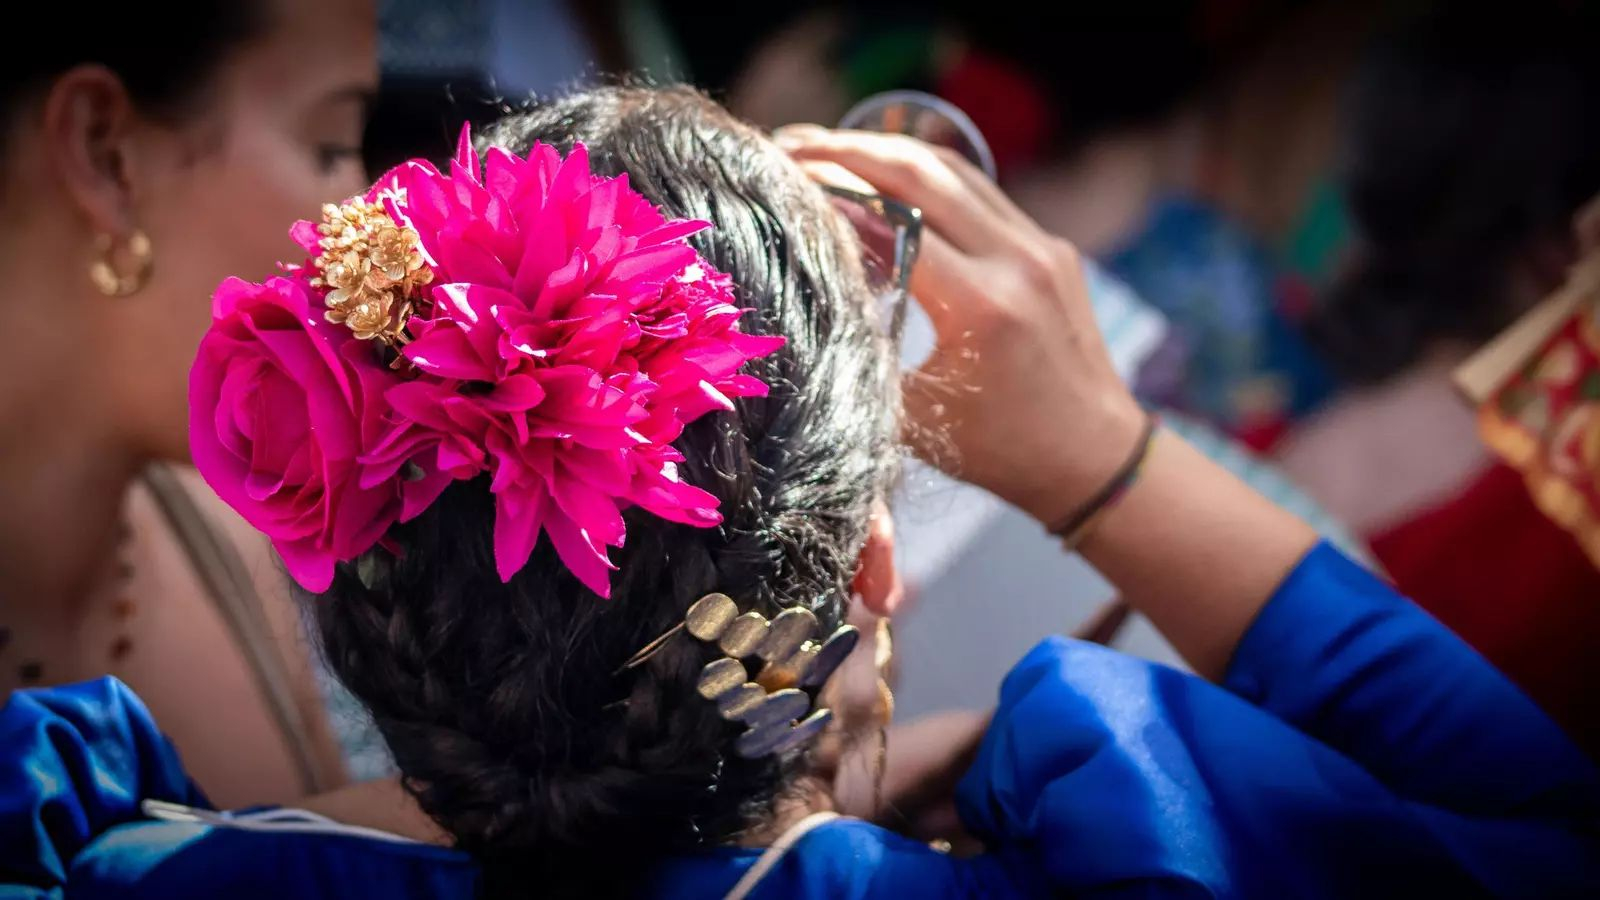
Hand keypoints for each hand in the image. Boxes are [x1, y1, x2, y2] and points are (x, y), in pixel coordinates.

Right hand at [778, 126, 1316, 679]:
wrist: (1095, 459)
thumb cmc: (999, 452)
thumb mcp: (914, 411)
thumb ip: (866, 341)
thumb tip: (816, 271)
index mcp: (982, 306)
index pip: (894, 220)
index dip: (832, 192)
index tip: (781, 179)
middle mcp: (1018, 261)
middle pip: (921, 172)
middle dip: (849, 151)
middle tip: (791, 145)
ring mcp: (1042, 247)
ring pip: (955, 170)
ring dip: (888, 151)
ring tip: (830, 149)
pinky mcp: (1052, 247)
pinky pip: (981, 194)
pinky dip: (928, 179)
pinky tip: (888, 180)